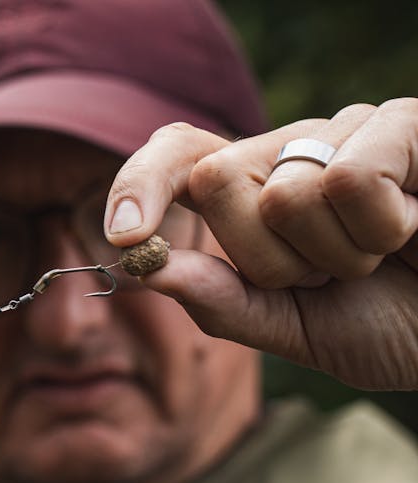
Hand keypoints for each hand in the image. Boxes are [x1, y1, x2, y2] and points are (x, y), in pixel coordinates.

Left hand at [106, 100, 417, 390]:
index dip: (139, 185)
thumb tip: (145, 270)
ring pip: (283, 192)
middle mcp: (290, 151)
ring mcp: (347, 131)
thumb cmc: (388, 322)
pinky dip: (379, 227)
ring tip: (378, 256)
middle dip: (264, 258)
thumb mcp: (291, 329)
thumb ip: (221, 302)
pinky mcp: (405, 125)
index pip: (176, 156)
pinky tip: (412, 226)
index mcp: (252, 194)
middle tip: (324, 275)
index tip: (123, 237)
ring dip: (333, 253)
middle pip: (213, 181)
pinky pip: (349, 177)